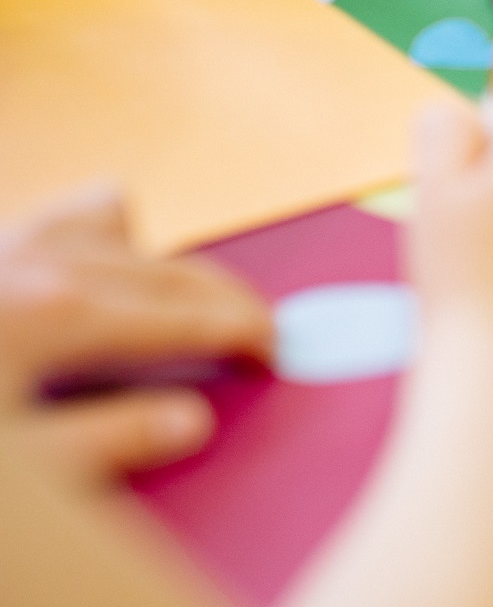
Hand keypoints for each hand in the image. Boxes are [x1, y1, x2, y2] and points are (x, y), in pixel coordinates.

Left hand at [0, 187, 272, 481]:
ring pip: (122, 223)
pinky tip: (101, 268)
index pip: (187, 317)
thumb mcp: (17, 468)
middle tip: (265, 332)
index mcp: (61, 315)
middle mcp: (47, 260)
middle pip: (173, 269)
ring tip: (186, 302)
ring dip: (163, 260)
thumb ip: (102, 444)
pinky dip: (102, 234)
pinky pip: (68, 213)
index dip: (245, 332)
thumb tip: (189, 423)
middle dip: (230, 298)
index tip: (278, 349)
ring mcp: (15, 240)